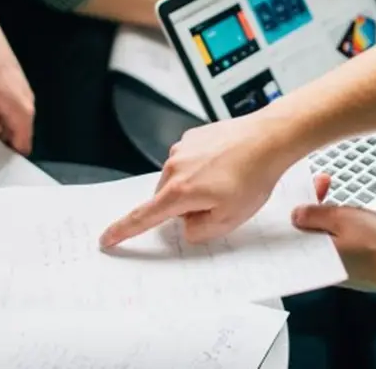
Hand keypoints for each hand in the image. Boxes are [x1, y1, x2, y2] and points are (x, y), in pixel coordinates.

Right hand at [100, 112, 302, 247]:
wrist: (268, 139)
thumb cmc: (253, 176)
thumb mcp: (228, 220)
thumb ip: (199, 231)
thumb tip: (186, 225)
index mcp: (179, 191)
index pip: (143, 217)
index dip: (123, 230)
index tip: (107, 238)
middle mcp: (174, 167)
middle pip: (166, 199)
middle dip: (185, 207)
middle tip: (218, 204)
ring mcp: (182, 149)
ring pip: (179, 179)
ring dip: (195, 186)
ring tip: (228, 181)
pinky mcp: (193, 136)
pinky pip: (190, 161)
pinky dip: (203, 168)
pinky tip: (226, 166)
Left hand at [293, 173, 375, 291]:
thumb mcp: (343, 219)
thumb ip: (316, 215)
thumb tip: (296, 214)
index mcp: (313, 254)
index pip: (293, 226)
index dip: (299, 201)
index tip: (308, 185)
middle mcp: (319, 265)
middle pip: (306, 229)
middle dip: (313, 203)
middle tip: (324, 183)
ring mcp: (333, 267)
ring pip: (320, 235)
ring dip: (326, 214)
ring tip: (338, 198)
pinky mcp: (346, 267)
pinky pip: (333, 244)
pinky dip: (336, 228)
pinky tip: (346, 217)